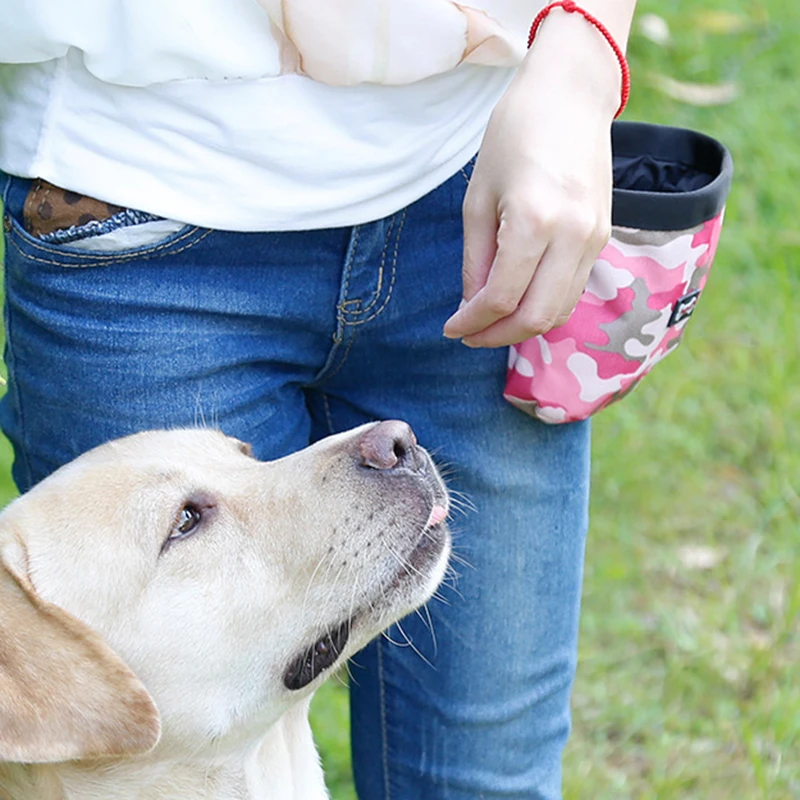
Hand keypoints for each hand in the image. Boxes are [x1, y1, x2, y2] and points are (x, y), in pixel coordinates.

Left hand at [443, 11, 625, 348]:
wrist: (571, 97)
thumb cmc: (514, 136)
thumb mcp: (477, 198)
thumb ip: (476, 259)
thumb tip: (471, 306)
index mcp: (534, 220)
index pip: (502, 298)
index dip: (472, 322)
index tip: (451, 328)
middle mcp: (573, 235)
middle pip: (536, 317)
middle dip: (497, 335)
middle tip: (469, 334)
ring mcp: (594, 239)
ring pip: (559, 311)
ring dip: (522, 327)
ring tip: (490, 322)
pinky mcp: (603, 238)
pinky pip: (572, 290)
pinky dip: (544, 306)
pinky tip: (518, 300)